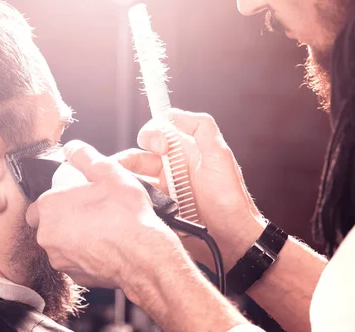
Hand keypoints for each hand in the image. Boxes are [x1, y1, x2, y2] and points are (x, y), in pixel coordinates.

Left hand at [26, 140, 182, 287]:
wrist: (144, 256)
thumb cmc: (126, 215)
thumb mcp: (108, 172)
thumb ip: (85, 156)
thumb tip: (73, 148)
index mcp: (49, 207)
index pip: (37, 204)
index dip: (55, 200)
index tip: (73, 199)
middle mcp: (47, 235)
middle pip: (47, 224)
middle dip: (63, 219)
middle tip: (88, 212)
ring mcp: (60, 258)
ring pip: (60, 244)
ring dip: (73, 237)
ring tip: (99, 228)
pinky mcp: (74, 276)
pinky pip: (74, 260)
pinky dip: (84, 254)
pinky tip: (104, 245)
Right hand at [115, 109, 265, 269]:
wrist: (233, 241)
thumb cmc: (231, 200)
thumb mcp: (221, 156)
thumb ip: (202, 127)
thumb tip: (173, 112)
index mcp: (184, 152)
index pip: (156, 133)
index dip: (151, 135)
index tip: (160, 148)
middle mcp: (171, 169)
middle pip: (137, 157)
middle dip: (127, 160)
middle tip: (127, 172)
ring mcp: (163, 190)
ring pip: (132, 179)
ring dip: (124, 181)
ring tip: (121, 188)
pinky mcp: (159, 210)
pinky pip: (137, 200)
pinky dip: (129, 199)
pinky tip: (128, 203)